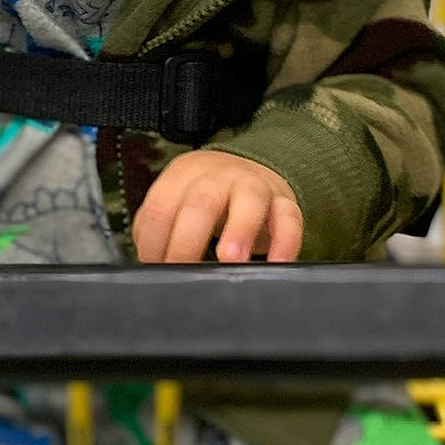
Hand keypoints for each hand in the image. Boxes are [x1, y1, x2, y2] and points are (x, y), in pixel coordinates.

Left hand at [132, 151, 302, 265]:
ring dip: (239, 230)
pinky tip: (276, 263)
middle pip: (201, 202)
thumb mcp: (179, 203)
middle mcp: (220, 175)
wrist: (253, 173)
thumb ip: (165, 228)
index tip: (158, 269)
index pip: (162, 206)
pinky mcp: (285, 202)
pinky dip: (285, 242)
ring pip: (249, 199)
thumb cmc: (209, 200)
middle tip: (183, 270)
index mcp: (185, 174)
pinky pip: (290, 218)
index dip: (155, 242)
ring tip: (231, 260)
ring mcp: (256, 186)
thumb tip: (154, 265)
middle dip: (188, 241)